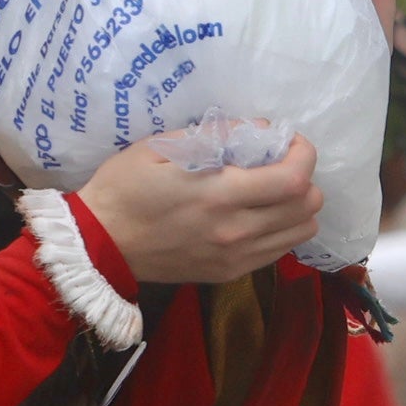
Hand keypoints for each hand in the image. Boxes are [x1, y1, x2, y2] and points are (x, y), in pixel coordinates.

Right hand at [78, 131, 322, 286]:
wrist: (99, 245)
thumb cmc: (123, 189)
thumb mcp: (159, 148)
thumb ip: (213, 136)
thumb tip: (259, 131)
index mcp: (218, 195)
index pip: (293, 179)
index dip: (304, 154)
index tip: (290, 142)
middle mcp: (235, 231)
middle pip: (307, 207)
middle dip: (304, 178)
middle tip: (280, 164)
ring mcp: (235, 258)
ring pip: (301, 232)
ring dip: (297, 207)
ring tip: (272, 191)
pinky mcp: (229, 274)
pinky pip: (279, 251)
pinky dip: (281, 229)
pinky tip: (258, 215)